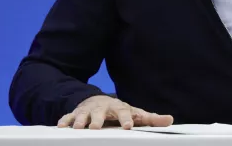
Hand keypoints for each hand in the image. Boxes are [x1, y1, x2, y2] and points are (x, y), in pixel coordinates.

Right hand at [57, 95, 173, 129]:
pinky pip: (69, 117)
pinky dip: (65, 121)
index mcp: (119, 108)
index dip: (126, 119)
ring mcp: (89, 110)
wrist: (99, 102)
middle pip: (100, 112)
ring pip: (83, 114)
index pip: (124, 112)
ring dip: (80, 120)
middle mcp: (103, 108)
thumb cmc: (120, 111)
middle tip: (95, 127)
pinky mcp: (77, 114)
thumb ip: (151, 119)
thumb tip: (170, 120)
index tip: (128, 127)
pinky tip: (62, 126)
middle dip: (98, 119)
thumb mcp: (136, 114)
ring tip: (79, 128)